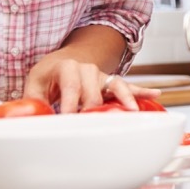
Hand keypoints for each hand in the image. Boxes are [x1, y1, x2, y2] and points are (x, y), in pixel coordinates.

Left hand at [24, 56, 152, 113]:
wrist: (64, 60)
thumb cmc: (49, 74)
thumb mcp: (35, 83)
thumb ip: (34, 100)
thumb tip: (33, 120)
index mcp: (67, 68)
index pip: (71, 88)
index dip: (70, 106)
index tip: (68, 120)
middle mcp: (88, 69)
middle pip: (94, 93)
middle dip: (94, 110)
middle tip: (93, 128)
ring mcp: (102, 76)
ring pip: (116, 87)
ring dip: (125, 99)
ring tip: (132, 111)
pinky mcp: (111, 83)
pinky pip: (129, 87)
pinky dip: (142, 91)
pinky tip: (155, 95)